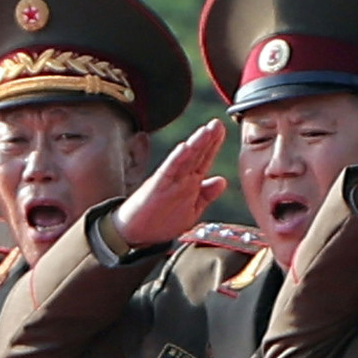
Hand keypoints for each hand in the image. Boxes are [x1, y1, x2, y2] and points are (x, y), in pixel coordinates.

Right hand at [113, 120, 232, 249]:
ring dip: (196, 144)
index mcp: (190, 183)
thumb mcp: (191, 210)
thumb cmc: (161, 221)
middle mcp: (180, 178)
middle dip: (207, 139)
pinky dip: (177, 159)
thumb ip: (206, 195)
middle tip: (217, 123)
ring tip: (206, 130)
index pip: (204, 159)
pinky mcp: (157, 187)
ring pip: (185, 159)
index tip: (221, 129)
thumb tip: (222, 180)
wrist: (135, 233)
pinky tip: (184, 147)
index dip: (213, 144)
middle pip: (197, 155)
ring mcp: (169, 181)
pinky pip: (169, 171)